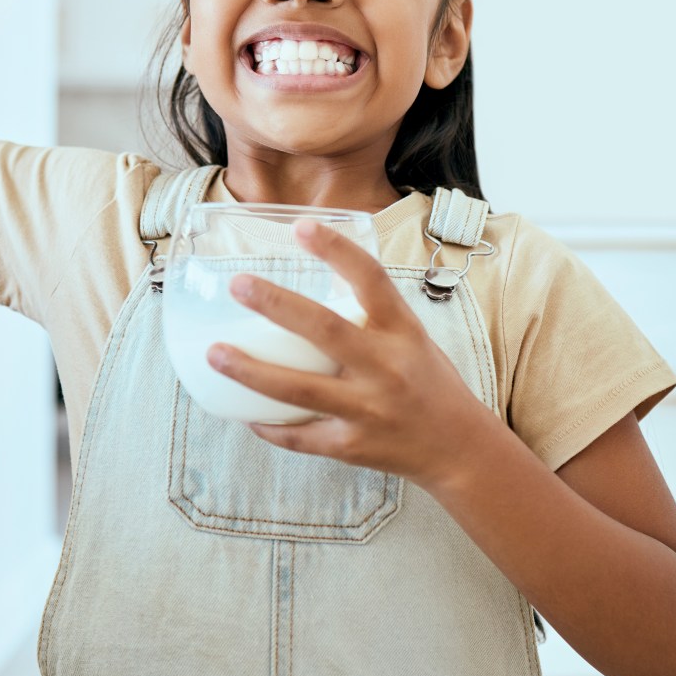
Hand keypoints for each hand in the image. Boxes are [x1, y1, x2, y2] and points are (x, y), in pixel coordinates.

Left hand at [207, 219, 490, 488]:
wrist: (461, 450)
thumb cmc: (428, 383)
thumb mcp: (410, 338)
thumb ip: (368, 314)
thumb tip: (313, 284)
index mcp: (402, 331)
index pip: (371, 279)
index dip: (336, 249)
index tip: (301, 225)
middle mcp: (386, 366)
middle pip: (325, 329)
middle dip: (276, 305)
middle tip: (237, 283)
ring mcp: (368, 409)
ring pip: (299, 389)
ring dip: (251, 371)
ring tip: (214, 354)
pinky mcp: (353, 447)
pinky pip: (300, 436)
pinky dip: (269, 425)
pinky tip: (243, 414)